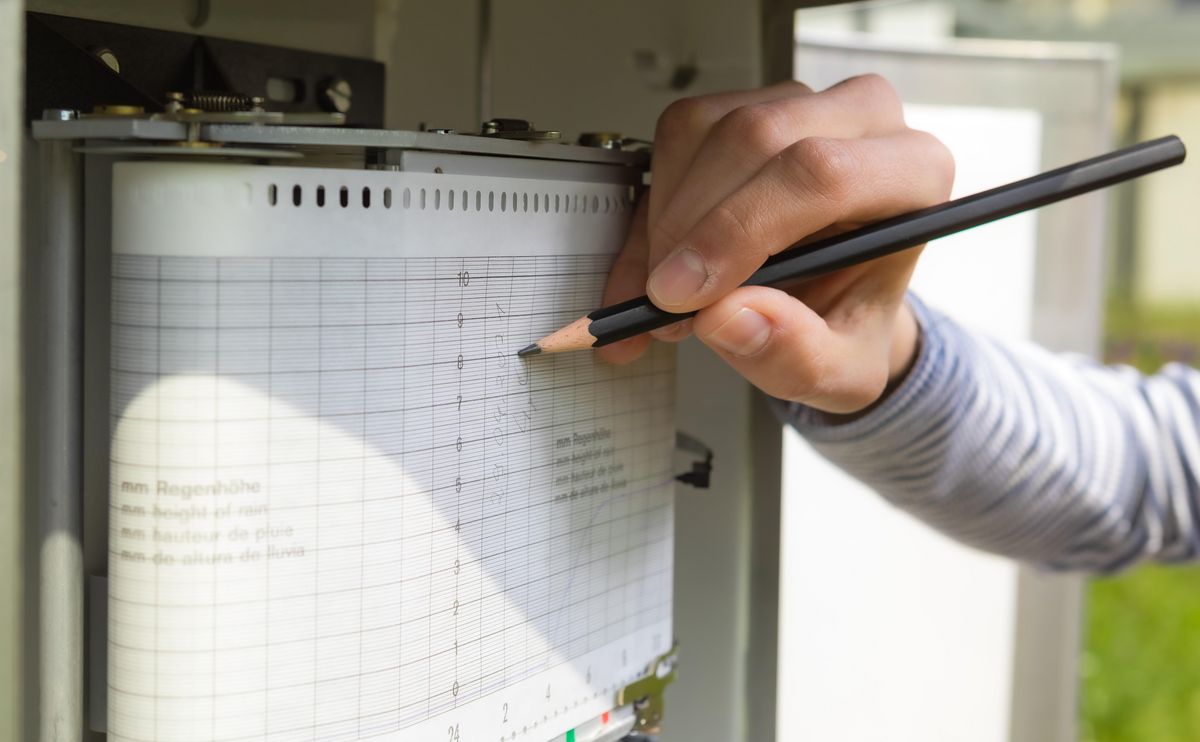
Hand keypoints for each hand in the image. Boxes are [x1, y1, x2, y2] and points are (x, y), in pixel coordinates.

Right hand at [598, 75, 953, 413]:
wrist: (829, 299)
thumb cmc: (844, 320)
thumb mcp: (837, 371)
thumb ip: (795, 356)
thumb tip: (729, 318)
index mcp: (913, 173)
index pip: (822, 173)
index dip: (739, 229)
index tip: (685, 294)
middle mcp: (864, 119)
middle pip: (755, 137)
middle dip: (690, 226)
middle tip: (665, 299)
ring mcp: (799, 100)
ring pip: (704, 131)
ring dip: (667, 219)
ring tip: (669, 291)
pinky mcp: (741, 102)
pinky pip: (677, 135)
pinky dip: (653, 206)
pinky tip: (663, 259)